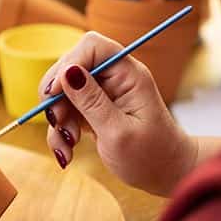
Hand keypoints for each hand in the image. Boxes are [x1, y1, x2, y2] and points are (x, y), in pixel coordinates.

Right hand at [39, 31, 198, 195]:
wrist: (165, 174)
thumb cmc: (151, 155)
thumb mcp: (118, 132)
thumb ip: (91, 101)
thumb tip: (67, 72)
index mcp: (128, 74)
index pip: (92, 46)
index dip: (68, 64)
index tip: (55, 94)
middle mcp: (115, 78)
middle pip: (70, 68)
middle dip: (57, 97)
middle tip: (59, 124)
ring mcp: (103, 93)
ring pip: (63, 94)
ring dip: (58, 122)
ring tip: (67, 147)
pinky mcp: (93, 110)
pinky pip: (67, 112)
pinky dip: (61, 133)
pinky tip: (67, 153)